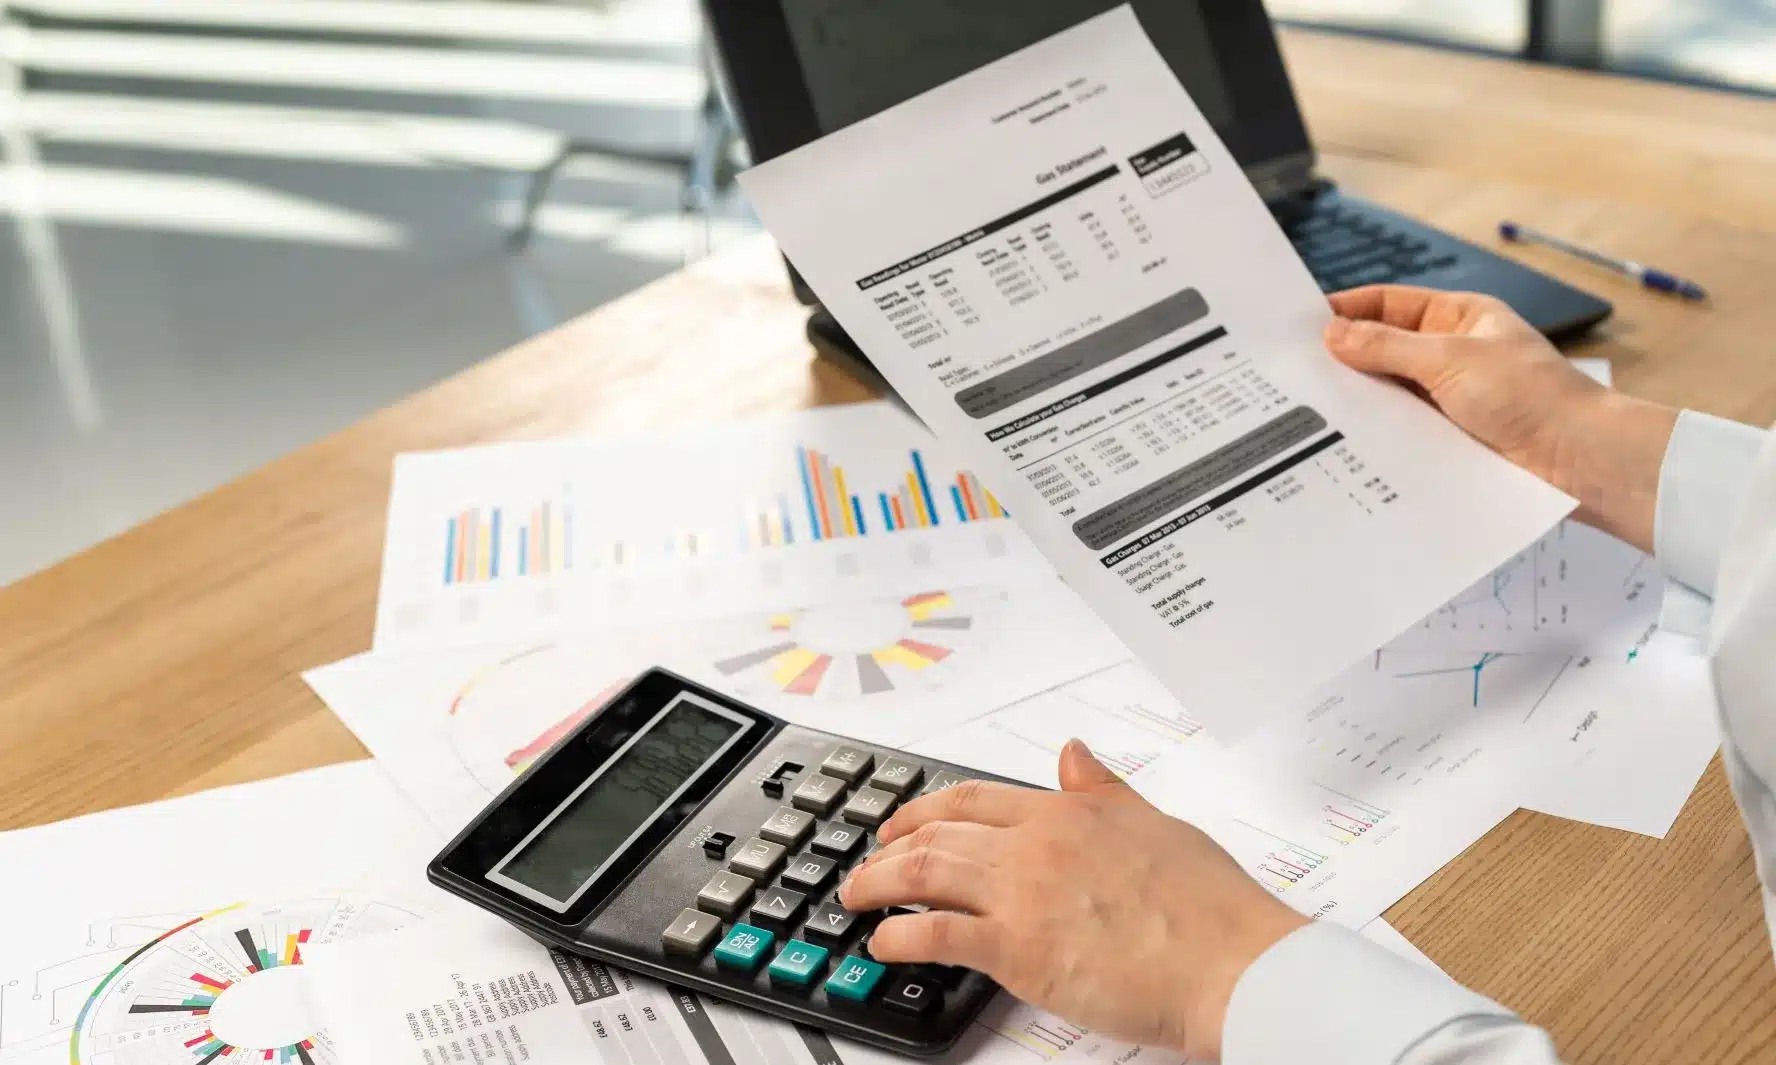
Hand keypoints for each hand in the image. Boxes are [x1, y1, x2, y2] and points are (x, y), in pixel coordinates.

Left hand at [838, 742, 1306, 1061]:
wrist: (1229, 960)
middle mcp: (1035, 845)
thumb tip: (1074, 753)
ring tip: (857, 898)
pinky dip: (898, 935)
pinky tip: (883, 942)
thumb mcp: (1155, 823)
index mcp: (1067, 812)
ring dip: (878, 883)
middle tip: (869, 862)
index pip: (975, 799)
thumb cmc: (1208, 905)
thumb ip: (1104, 791)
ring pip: (924, 874)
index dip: (927, 809)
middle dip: (890, 847)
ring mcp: (1021, 894)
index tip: (905, 823)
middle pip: (938, 834)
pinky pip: (935, 934)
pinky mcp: (1016, 949)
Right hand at [1325, 285, 1677, 552]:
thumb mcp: (1450, 359)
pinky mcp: (1447, 438)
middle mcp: (1451, 354)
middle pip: (1383, 348)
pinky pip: (1400, 430)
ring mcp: (1448, 398)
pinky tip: (1343, 440)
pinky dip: (1375, 432)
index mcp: (1459, 318)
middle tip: (1291, 370)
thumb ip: (1386, 346)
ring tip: (1307, 407)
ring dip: (1357, 400)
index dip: (1347, 309)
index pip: (1389, 304)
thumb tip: (1333, 333)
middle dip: (1343, 358)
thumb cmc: (1530, 396)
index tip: (1301, 324)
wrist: (1578, 461)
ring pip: (1388, 393)